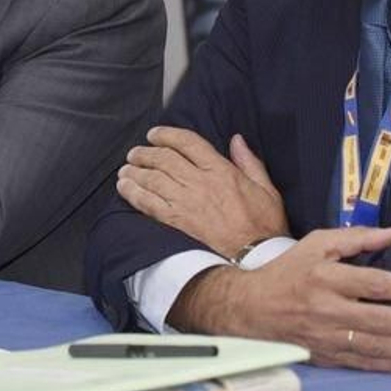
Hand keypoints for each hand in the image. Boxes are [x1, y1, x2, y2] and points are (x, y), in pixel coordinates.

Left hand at [117, 128, 287, 256]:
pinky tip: (124, 187)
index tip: (154, 134)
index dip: (167, 135)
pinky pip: (148, 203)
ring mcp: (186, 202)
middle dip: (145, 152)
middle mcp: (200, 182)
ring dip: (135, 170)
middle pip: (164, 159)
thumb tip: (236, 140)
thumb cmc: (264, 224)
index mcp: (221, 170)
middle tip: (135, 152)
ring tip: (126, 168)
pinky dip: (133, 193)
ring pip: (152, 178)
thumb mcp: (266, 188)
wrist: (256, 256)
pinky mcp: (176, 221)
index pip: (188, 143)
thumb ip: (249, 161)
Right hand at [169, 226, 390, 373]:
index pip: (373, 284)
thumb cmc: (289, 271)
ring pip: (374, 344)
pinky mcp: (324, 355)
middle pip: (378, 318)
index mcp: (326, 275)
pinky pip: (361, 363)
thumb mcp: (317, 243)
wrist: (249, 308)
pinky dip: (388, 366)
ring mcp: (325, 335)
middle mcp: (326, 307)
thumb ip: (357, 237)